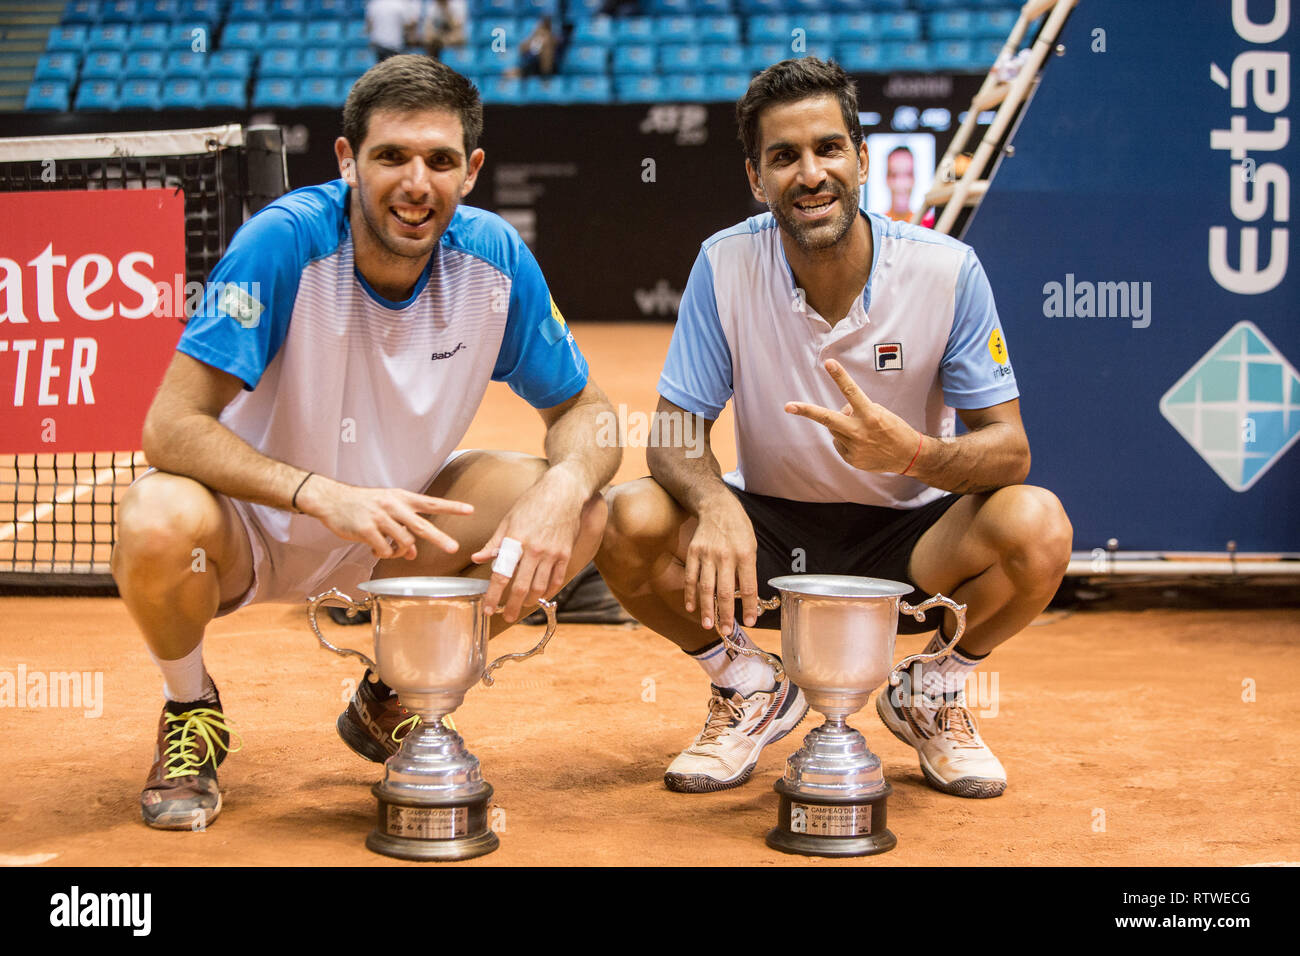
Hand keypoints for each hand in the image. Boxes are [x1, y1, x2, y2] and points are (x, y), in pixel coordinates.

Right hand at [297, 476, 471, 559]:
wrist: (333, 500)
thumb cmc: (363, 505)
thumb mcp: (387, 510)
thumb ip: (403, 528)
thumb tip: (413, 553)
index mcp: (401, 498)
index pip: (431, 503)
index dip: (452, 507)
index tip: (470, 510)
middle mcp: (393, 506)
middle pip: (421, 526)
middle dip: (439, 538)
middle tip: (453, 548)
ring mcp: (380, 517)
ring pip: (402, 543)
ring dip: (400, 552)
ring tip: (389, 549)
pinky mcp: (366, 529)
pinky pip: (384, 549)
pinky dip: (382, 554)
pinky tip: (374, 549)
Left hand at [471, 465, 587, 622]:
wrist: (563, 492)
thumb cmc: (533, 503)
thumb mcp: (508, 520)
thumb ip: (494, 543)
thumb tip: (477, 559)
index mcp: (515, 541)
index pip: (501, 575)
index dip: (493, 595)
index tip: (488, 609)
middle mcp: (534, 550)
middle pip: (520, 587)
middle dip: (511, 606)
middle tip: (506, 617)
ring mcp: (552, 553)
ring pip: (539, 587)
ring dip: (529, 601)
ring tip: (521, 607)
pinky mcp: (565, 553)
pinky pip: (557, 579)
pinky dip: (548, 592)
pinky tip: (541, 596)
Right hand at [683, 492, 758, 637]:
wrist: (717, 506)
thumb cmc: (738, 528)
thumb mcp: (751, 546)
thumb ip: (746, 570)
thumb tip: (743, 597)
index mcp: (745, 554)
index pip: (748, 586)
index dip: (750, 607)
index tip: (751, 621)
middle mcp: (726, 556)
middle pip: (726, 591)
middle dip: (726, 614)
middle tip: (726, 631)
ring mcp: (708, 554)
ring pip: (706, 587)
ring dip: (707, 608)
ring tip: (708, 625)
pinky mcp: (694, 552)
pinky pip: (691, 577)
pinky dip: (690, 594)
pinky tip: (691, 607)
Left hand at [784, 359, 919, 472]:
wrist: (909, 456)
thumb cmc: (893, 429)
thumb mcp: (879, 413)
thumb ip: (857, 411)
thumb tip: (840, 414)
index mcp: (870, 415)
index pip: (851, 391)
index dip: (839, 376)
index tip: (829, 363)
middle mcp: (859, 431)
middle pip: (827, 418)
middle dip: (806, 411)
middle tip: (788, 407)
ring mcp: (854, 447)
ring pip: (834, 429)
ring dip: (843, 426)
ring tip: (864, 431)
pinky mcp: (851, 459)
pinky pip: (840, 444)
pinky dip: (848, 441)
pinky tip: (864, 445)